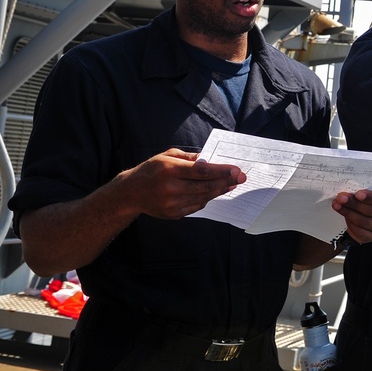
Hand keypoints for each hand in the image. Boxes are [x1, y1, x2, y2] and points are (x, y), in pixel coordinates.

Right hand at [117, 149, 245, 219]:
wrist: (130, 193)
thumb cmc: (151, 170)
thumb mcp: (167, 156)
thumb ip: (190, 158)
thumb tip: (210, 160)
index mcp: (169, 170)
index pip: (201, 171)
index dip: (221, 171)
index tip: (236, 170)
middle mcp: (170, 188)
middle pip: (205, 186)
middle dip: (226, 181)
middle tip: (242, 177)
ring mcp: (171, 204)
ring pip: (203, 198)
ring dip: (220, 190)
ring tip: (232, 184)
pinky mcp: (173, 214)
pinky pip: (196, 206)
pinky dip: (208, 198)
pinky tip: (216, 191)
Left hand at [332, 186, 371, 243]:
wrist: (361, 214)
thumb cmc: (364, 199)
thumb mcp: (365, 191)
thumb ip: (359, 190)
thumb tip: (346, 193)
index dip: (370, 197)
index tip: (358, 194)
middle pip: (371, 210)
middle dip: (353, 204)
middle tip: (341, 198)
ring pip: (363, 221)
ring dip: (348, 213)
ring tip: (337, 205)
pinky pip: (360, 232)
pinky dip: (350, 224)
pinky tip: (344, 218)